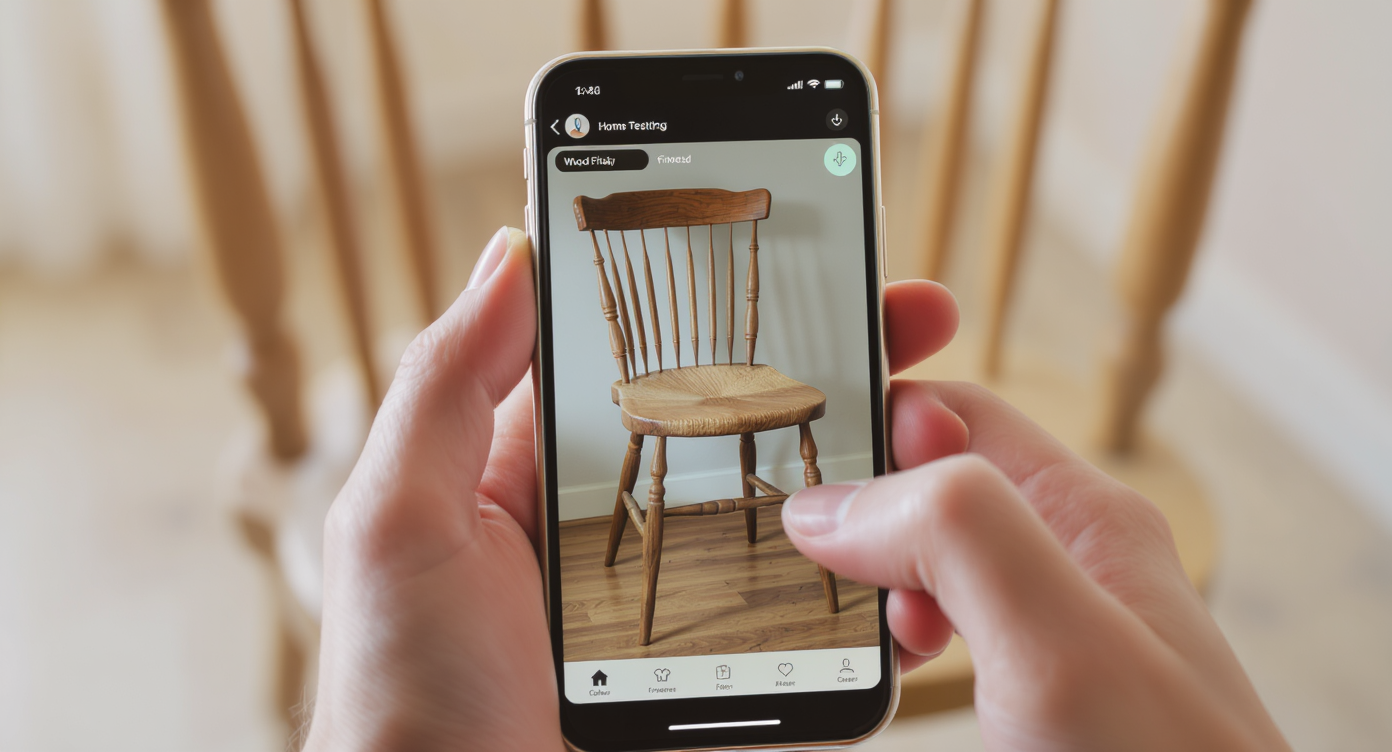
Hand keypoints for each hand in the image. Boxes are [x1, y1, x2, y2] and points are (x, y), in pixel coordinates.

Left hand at [304, 227, 960, 750]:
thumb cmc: (403, 688)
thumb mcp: (400, 521)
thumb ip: (445, 386)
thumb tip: (512, 251)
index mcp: (551, 460)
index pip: (659, 354)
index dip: (736, 299)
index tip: (816, 249)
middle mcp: (629, 510)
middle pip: (752, 417)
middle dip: (839, 361)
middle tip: (921, 325)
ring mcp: (686, 585)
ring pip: (798, 504)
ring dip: (875, 461)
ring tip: (940, 431)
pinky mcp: (725, 655)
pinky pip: (813, 606)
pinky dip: (874, 578)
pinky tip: (917, 557)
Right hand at [782, 382, 1292, 749]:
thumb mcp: (1061, 644)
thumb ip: (958, 535)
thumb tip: (834, 503)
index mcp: (1083, 518)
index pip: (957, 410)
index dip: (877, 410)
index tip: (804, 444)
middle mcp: (1057, 564)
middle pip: (924, 485)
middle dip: (854, 504)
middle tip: (806, 548)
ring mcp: (1032, 633)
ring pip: (914, 562)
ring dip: (861, 578)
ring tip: (846, 623)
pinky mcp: (1008, 696)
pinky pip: (922, 631)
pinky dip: (879, 638)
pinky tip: (876, 670)